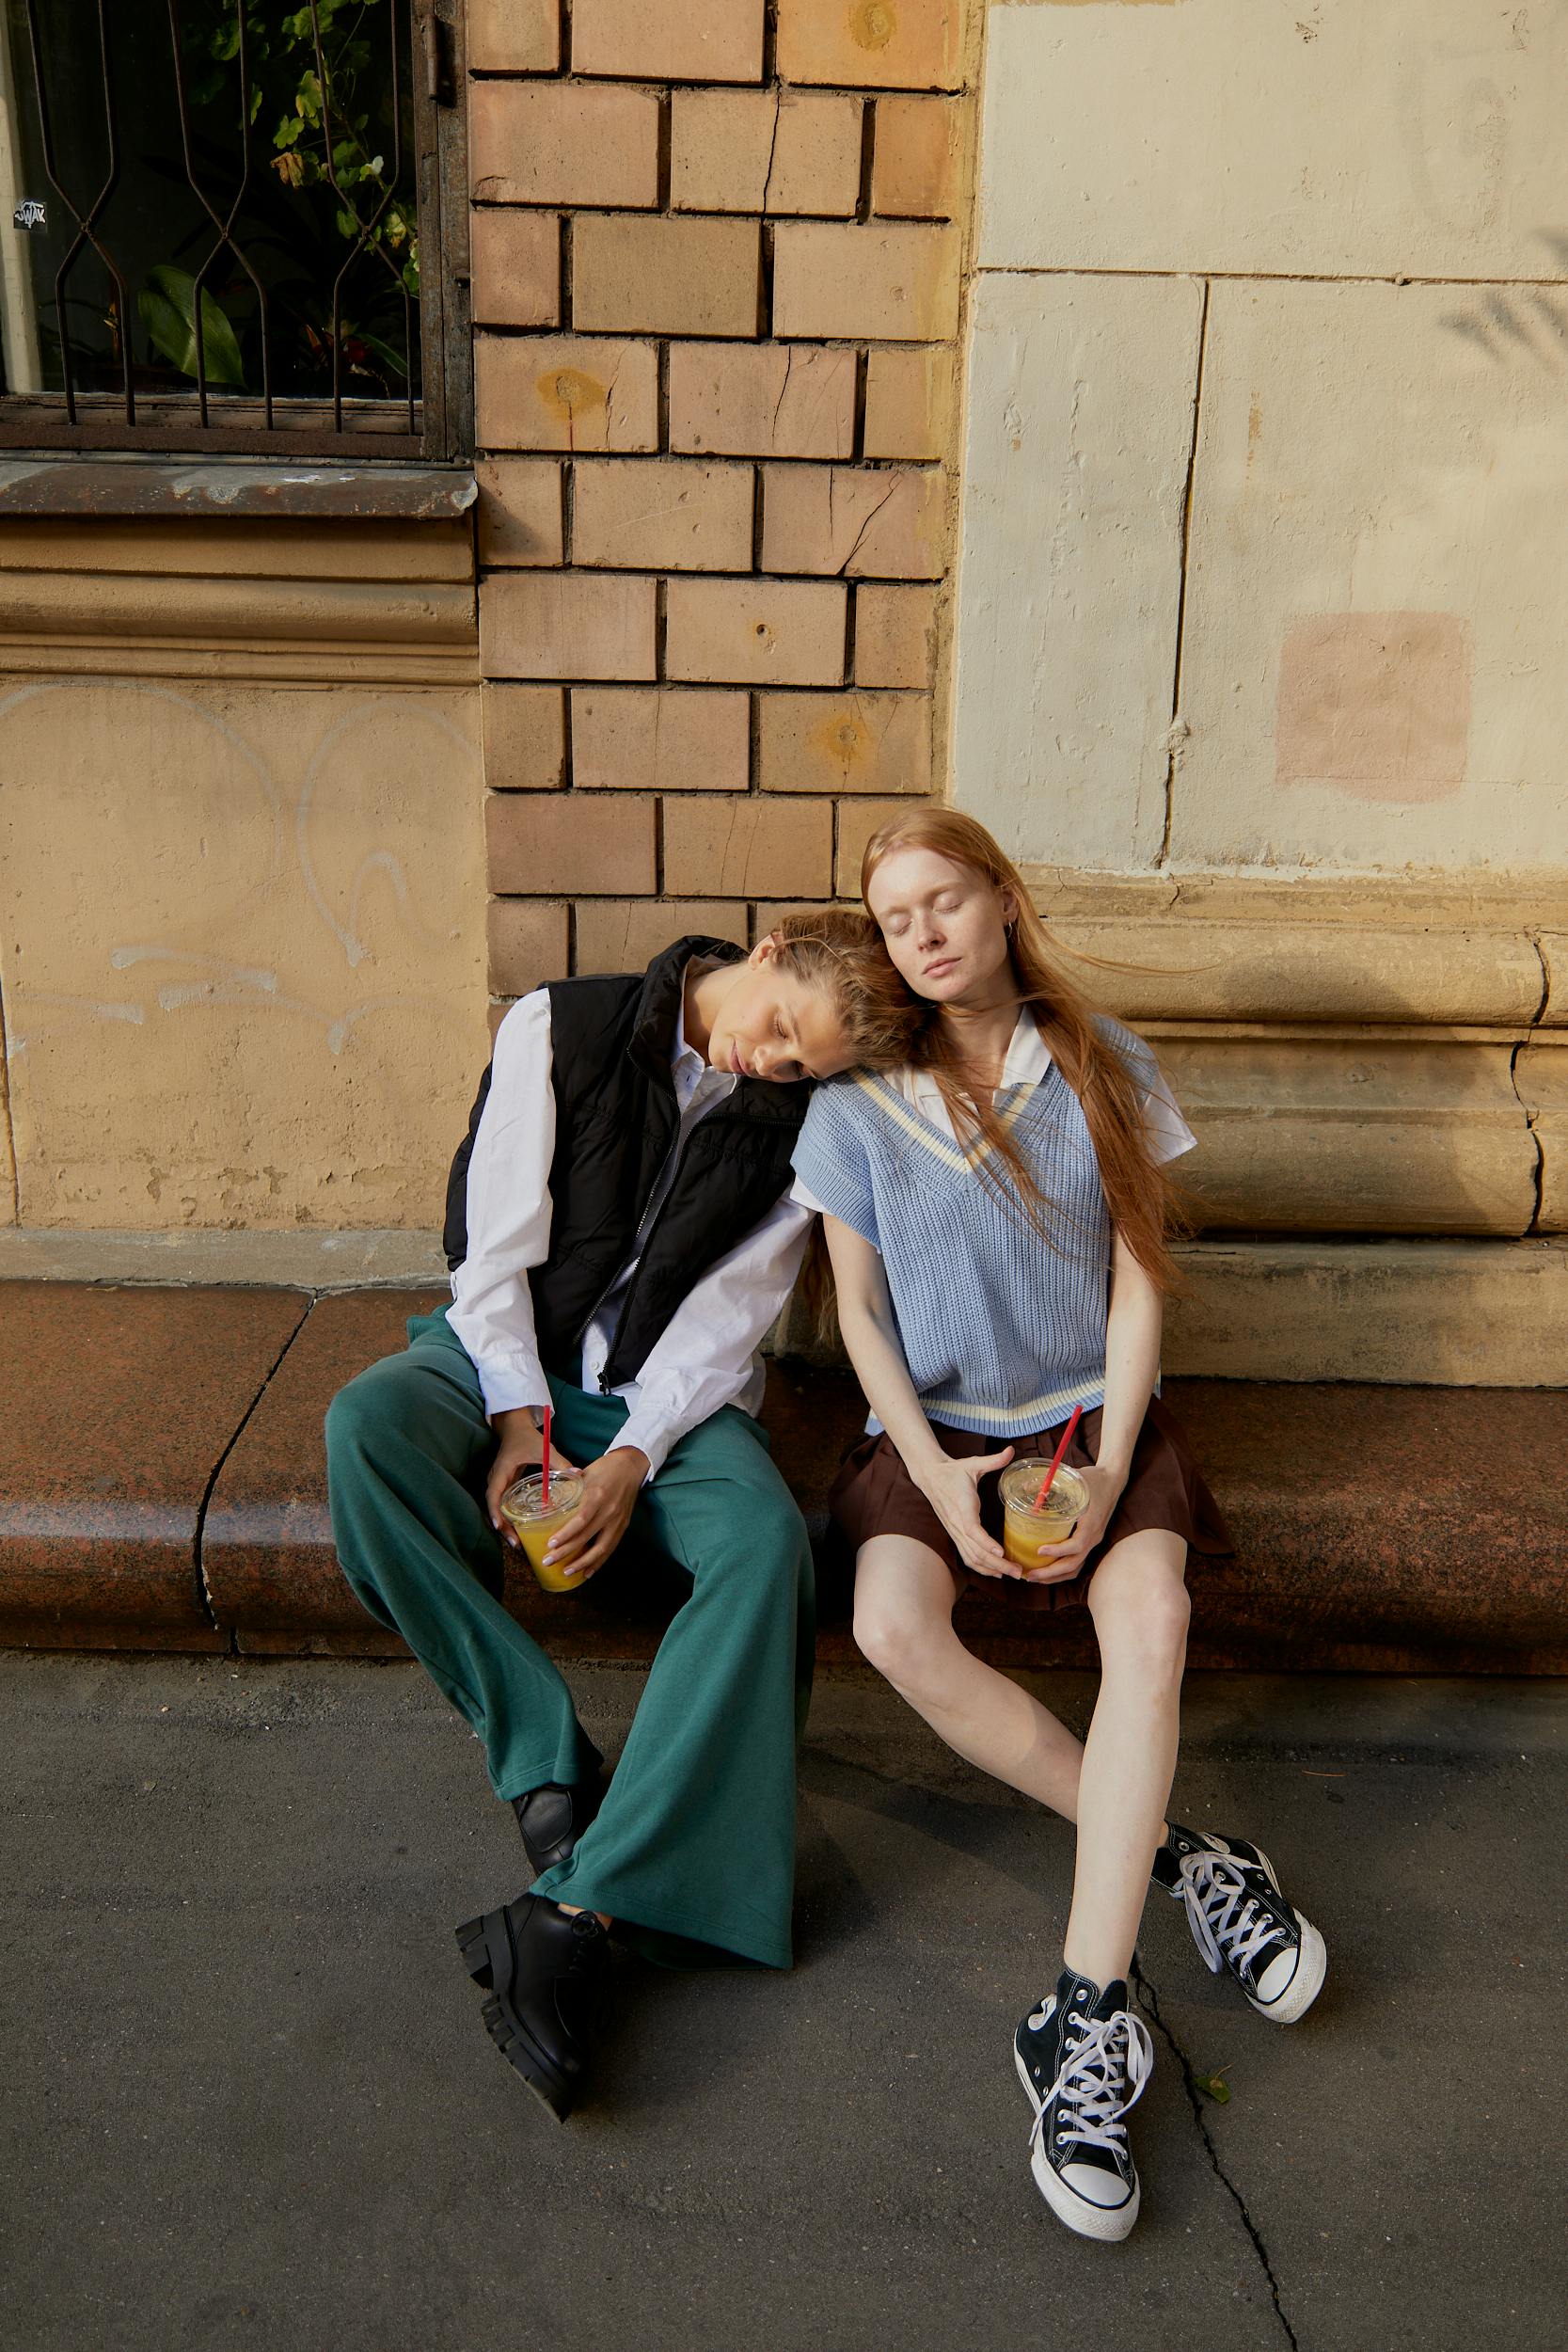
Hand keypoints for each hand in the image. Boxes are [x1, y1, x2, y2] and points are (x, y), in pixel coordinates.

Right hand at [486, 1407, 579, 1544]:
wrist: (514, 1427)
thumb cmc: (527, 1438)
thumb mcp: (543, 1449)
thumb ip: (560, 1462)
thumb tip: (579, 1474)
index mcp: (501, 1472)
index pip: (493, 1496)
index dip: (495, 1513)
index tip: (500, 1527)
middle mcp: (495, 1481)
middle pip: (494, 1508)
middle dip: (502, 1527)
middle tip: (516, 1544)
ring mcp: (498, 1484)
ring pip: (497, 1509)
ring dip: (505, 1526)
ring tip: (518, 1543)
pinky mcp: (503, 1485)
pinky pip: (502, 1505)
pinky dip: (508, 1519)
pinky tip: (520, 1531)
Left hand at [542, 1447, 649, 1584]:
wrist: (631, 1466)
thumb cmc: (604, 1468)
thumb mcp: (584, 1473)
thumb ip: (566, 1487)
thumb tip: (546, 1501)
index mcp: (597, 1494)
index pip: (581, 1519)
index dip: (566, 1534)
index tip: (551, 1545)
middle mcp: (609, 1510)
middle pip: (586, 1537)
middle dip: (566, 1552)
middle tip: (548, 1561)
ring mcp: (618, 1520)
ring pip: (601, 1548)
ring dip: (583, 1563)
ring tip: (566, 1572)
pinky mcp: (623, 1525)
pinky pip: (611, 1548)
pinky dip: (599, 1562)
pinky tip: (587, 1571)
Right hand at [913, 1445, 1016, 1578]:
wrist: (930, 1477)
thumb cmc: (954, 1471)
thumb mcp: (973, 1463)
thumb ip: (993, 1460)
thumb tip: (1011, 1450)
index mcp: (962, 1506)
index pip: (972, 1530)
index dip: (986, 1543)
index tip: (1001, 1552)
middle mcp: (957, 1523)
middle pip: (975, 1550)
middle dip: (997, 1564)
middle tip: (1019, 1571)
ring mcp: (955, 1531)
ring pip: (971, 1557)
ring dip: (991, 1569)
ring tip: (1012, 1574)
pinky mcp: (955, 1535)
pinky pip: (967, 1556)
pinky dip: (981, 1567)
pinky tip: (995, 1571)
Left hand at [1024, 1459, 1125, 1584]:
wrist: (1113, 1480)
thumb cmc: (1093, 1479)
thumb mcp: (1074, 1478)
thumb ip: (1050, 1483)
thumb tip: (1024, 1487)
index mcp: (1091, 1523)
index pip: (1076, 1545)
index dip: (1058, 1551)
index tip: (1039, 1550)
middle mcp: (1094, 1536)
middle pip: (1074, 1564)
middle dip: (1051, 1573)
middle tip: (1029, 1574)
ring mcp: (1094, 1541)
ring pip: (1076, 1567)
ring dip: (1055, 1576)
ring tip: (1035, 1578)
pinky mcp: (1091, 1541)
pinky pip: (1078, 1562)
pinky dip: (1062, 1570)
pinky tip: (1048, 1570)